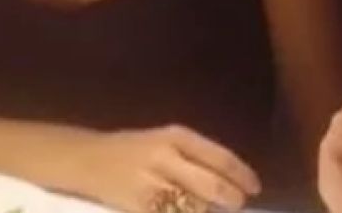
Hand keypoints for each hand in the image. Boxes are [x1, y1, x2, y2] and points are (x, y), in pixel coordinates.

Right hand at [45, 125, 260, 211]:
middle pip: (212, 186)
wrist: (86, 159)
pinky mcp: (141, 206)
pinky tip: (183, 211)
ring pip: (196, 207)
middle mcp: (165, 157)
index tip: (255, 187)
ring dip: (207, 211)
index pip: (219, 157)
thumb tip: (231, 181)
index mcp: (174, 136)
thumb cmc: (130, 149)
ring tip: (208, 209)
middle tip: (237, 204)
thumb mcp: (162, 141)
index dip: (242, 175)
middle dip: (231, 199)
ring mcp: (152, 184)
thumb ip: (193, 158)